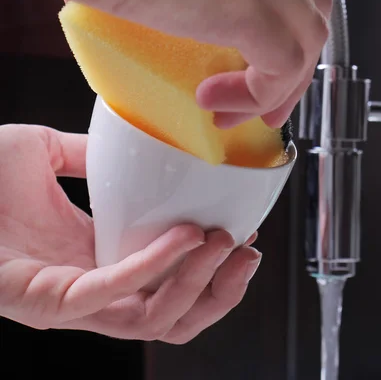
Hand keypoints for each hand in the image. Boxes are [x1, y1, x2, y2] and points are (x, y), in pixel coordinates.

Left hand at [0, 124, 260, 343]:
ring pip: (155, 319)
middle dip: (222, 291)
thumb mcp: (48, 154)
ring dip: (202, 285)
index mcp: (99, 260)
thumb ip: (95, 157)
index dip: (214, 268)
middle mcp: (93, 290)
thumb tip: (139, 144)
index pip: (170, 283)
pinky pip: (116, 294)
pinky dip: (158, 267)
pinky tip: (187, 237)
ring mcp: (72, 303)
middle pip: (173, 316)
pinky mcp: (50, 303)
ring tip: (229, 246)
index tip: (243, 234)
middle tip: (249, 253)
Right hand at [41, 0, 332, 128]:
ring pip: (307, 41)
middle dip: (293, 70)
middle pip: (312, 16)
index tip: (269, 79)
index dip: (292, 38)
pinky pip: (281, 65)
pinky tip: (214, 102)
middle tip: (266, 107)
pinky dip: (256, 95)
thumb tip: (200, 39)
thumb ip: (198, 4)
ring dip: (276, 88)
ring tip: (232, 113)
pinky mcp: (247, 3)